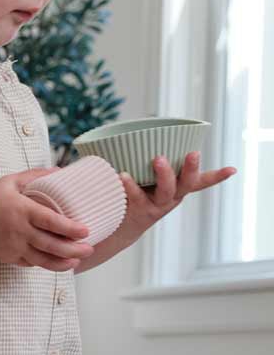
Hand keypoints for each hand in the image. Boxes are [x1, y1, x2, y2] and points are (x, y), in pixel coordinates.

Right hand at [0, 168, 95, 270]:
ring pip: (43, 260)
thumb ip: (35, 175)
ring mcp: (13, 247)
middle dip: (74, 249)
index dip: (71, 228)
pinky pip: (31, 264)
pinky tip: (58, 263)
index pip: (51, 222)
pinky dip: (46, 265)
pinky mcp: (9, 258)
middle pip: (52, 245)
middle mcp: (19, 232)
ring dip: (63, 263)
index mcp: (21, 211)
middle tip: (89, 248)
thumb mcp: (9, 181)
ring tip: (77, 261)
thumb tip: (60, 171)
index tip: (86, 230)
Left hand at [111, 151, 236, 245]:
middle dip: (192, 168)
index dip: (218, 176)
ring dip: (164, 174)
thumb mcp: (151, 178)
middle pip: (187, 183)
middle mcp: (172, 197)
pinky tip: (123, 175)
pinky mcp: (139, 211)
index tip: (232, 170)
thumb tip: (146, 127)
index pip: (202, 180)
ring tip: (158, 158)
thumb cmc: (138, 194)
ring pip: (166, 191)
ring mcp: (157, 205)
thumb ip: (155, 160)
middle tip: (194, 153)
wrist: (121, 226)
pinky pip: (136, 197)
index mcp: (179, 187)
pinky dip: (130, 185)